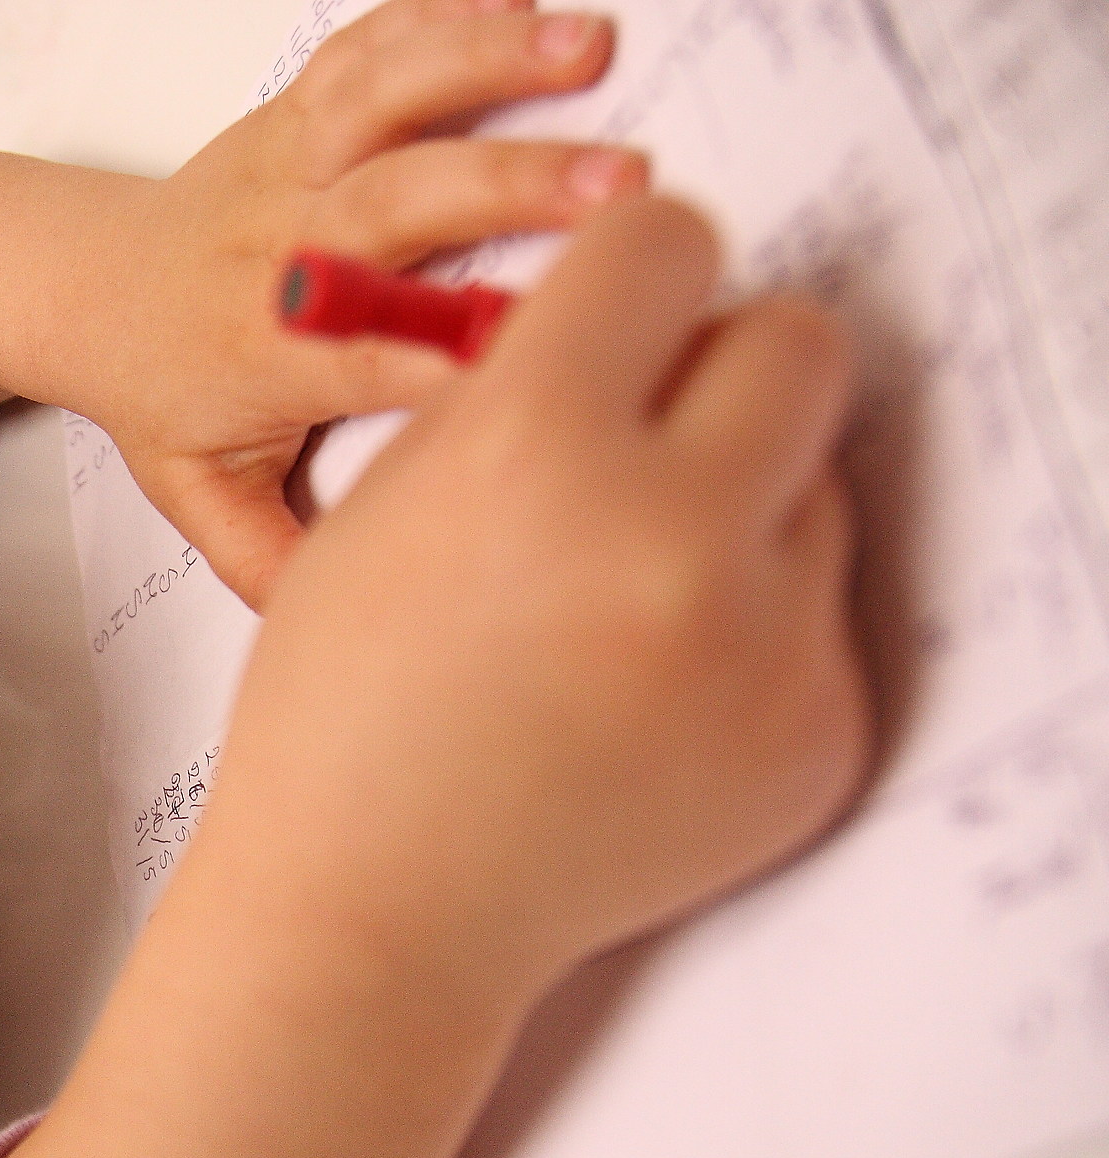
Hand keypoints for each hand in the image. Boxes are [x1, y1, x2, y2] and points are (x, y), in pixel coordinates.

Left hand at [64, 0, 648, 608]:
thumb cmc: (155, 390)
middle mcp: (280, 246)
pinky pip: (367, 47)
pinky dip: (444, 15)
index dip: (462, 348)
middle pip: (395, 206)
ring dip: (486, 64)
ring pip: (380, 98)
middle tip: (626, 187)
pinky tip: (527, 2)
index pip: (374, 352)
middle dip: (510, 188)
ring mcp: (286, 163)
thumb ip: (272, 561)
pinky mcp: (294, 108)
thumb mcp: (199, 495)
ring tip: (592, 48)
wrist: (75, 286)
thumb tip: (348, 630)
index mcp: (267, 351)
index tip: (562, 350)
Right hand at [210, 195, 872, 1000]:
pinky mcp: (816, 735)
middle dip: (725, 371)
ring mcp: (761, 648)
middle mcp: (669, 537)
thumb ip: (514, 391)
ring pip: (814, 486)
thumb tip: (637, 318)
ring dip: (735, 512)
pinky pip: (816, 614)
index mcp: (535, 451)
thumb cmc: (346, 712)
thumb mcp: (385, 506)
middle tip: (659, 433)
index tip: (626, 312)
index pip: (668, 243)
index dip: (634, 275)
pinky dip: (745, 634)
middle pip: (797, 343)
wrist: (372, 909)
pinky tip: (639, 696)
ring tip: (616, 606)